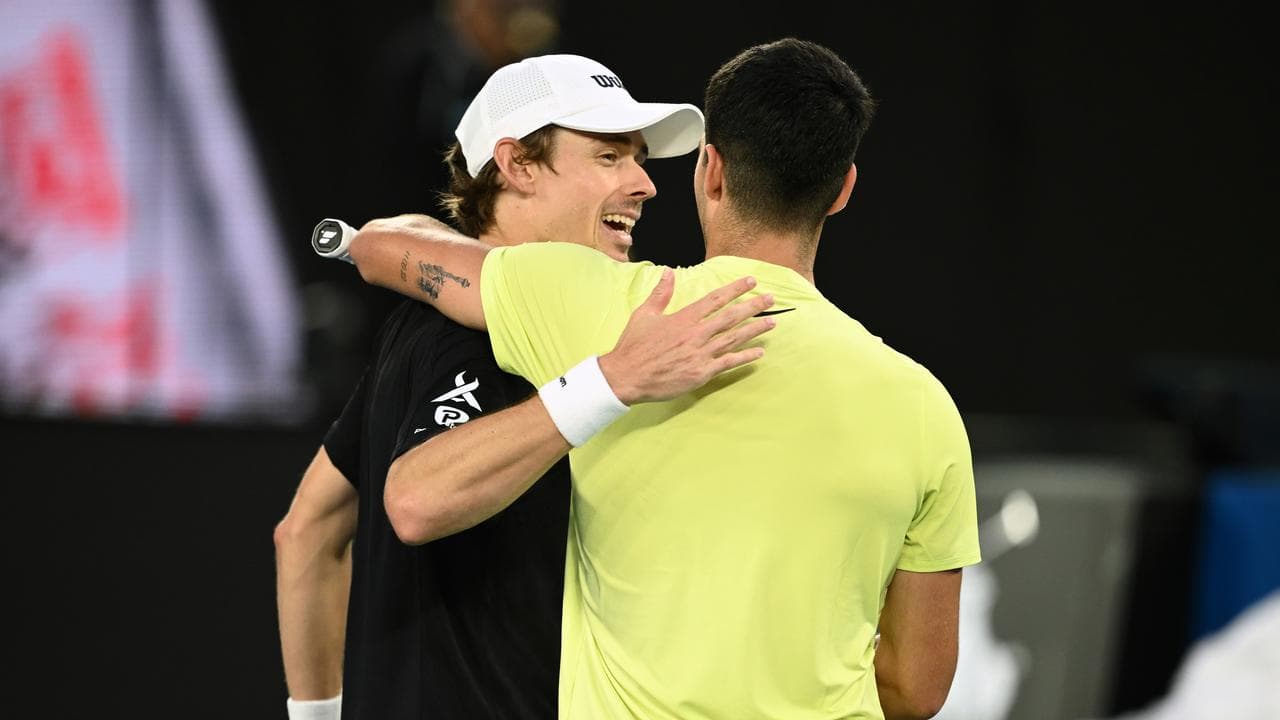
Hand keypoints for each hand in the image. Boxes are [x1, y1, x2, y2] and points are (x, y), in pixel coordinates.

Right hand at [599, 269, 775, 404]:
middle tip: (771, 299)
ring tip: (772, 322)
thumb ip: (660, 293)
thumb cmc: (634, 346)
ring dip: (755, 329)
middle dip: (753, 306)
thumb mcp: (644, 315)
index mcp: (683, 318)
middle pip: (731, 316)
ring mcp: (700, 354)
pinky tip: (759, 352)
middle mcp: (696, 334)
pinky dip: (745, 357)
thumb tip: (668, 272)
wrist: (627, 376)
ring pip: (734, 338)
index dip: (735, 289)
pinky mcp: (701, 373)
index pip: (715, 299)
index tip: (751, 281)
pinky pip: (728, 363)